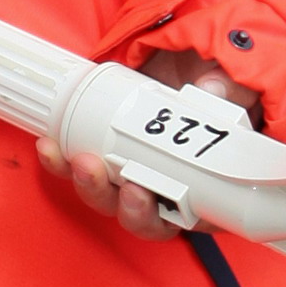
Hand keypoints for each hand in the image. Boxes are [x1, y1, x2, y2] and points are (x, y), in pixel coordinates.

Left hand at [46, 44, 265, 235]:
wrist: (194, 65)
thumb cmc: (223, 90)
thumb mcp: (236, 88)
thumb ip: (228, 87)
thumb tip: (211, 88)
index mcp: (209, 191)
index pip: (185, 221)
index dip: (157, 215)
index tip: (140, 191)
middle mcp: (170, 194)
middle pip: (141, 217)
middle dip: (120, 203)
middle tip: (108, 174)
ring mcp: (137, 176)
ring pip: (110, 199)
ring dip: (90, 185)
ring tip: (78, 160)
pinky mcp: (108, 156)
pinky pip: (85, 170)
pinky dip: (64, 164)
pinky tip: (48, 147)